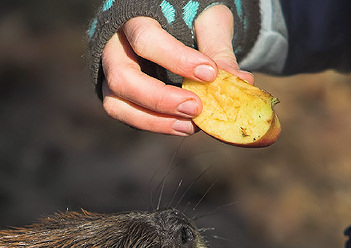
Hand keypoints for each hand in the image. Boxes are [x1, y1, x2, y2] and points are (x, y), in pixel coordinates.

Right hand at [100, 6, 253, 135]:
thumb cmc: (187, 18)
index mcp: (134, 19)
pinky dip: (154, 125)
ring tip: (190, 126)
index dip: (176, 59)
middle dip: (160, 98)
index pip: (145, 38)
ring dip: (154, 121)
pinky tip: (182, 126)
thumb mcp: (205, 22)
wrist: (171, 24)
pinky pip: (127, 117)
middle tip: (196, 108)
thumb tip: (239, 81)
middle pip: (122, 78)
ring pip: (116, 105)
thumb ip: (218, 48)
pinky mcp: (118, 97)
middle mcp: (114, 48)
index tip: (210, 74)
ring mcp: (111, 75)